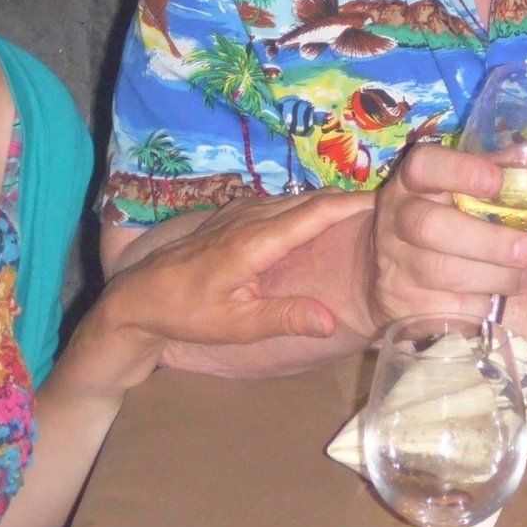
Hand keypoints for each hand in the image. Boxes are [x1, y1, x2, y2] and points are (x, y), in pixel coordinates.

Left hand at [91, 190, 371, 382]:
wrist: (139, 298)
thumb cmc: (187, 314)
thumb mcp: (235, 326)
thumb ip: (284, 318)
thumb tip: (331, 321)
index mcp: (254, 242)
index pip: (312, 213)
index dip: (350, 205)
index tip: (385, 203)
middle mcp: (249, 218)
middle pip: (308, 200)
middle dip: (347, 199)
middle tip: (388, 208)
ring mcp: (238, 213)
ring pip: (293, 199)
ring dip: (327, 201)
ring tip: (363, 210)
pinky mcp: (232, 217)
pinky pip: (278, 204)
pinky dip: (305, 206)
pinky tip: (317, 216)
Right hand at [364, 141, 526, 330]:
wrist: (385, 273)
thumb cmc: (447, 218)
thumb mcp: (469, 188)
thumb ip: (516, 168)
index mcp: (414, 182)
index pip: (424, 165)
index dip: (459, 171)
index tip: (495, 181)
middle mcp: (397, 220)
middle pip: (430, 226)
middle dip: (486, 241)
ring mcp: (398, 265)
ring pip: (445, 273)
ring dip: (495, 277)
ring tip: (521, 277)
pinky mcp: (405, 308)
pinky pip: (450, 309)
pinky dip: (481, 306)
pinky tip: (492, 298)